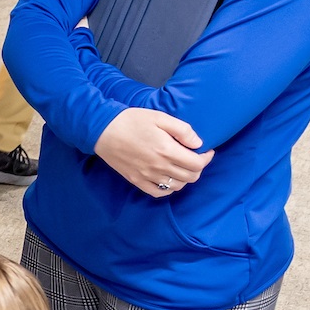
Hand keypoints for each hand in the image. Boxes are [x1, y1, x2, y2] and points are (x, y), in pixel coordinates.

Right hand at [93, 107, 211, 197]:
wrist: (102, 130)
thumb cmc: (131, 120)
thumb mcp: (160, 117)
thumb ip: (182, 130)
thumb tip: (198, 143)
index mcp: (167, 150)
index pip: (197, 164)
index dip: (206, 158)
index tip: (206, 151)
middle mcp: (159, 166)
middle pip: (190, 177)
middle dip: (198, 168)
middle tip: (195, 157)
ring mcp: (147, 176)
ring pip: (177, 186)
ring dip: (185, 178)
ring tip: (181, 166)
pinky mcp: (136, 180)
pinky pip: (158, 193)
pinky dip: (168, 188)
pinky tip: (168, 178)